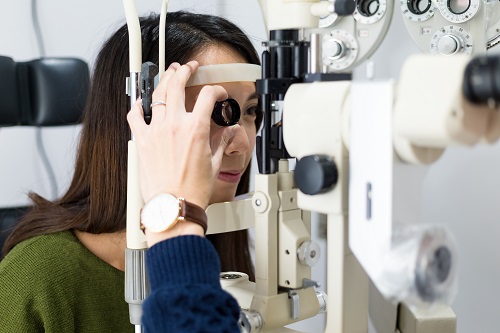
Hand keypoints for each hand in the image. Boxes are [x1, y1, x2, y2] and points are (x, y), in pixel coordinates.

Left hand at [127, 61, 236, 208]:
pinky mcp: (142, 140)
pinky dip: (138, 105)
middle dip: (185, 71)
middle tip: (189, 68)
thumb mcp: (214, 163)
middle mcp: (174, 125)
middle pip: (178, 84)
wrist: (174, 206)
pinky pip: (135, 115)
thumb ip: (221, 142)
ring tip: (168, 74)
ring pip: (157, 94)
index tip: (218, 94)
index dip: (217, 91)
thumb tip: (228, 132)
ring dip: (164, 80)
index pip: (208, 96)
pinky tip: (143, 102)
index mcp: (196, 129)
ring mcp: (156, 131)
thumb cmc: (193, 190)